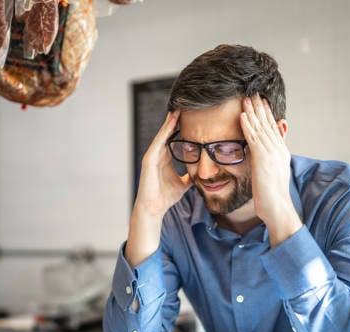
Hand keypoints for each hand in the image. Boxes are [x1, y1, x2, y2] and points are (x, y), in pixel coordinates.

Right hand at [125, 111, 191, 267]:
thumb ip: (190, 177)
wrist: (154, 209)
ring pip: (162, 134)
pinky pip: (158, 142)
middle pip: (167, 132)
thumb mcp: (183, 185)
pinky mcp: (148, 159)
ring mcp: (152, 156)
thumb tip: (201, 175)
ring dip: (170, 121)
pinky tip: (171, 122)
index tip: (192, 116)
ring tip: (178, 108)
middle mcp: (157, 154)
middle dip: (175, 119)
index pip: (174, 138)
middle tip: (185, 104)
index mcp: (165, 158)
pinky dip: (164, 132)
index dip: (182, 127)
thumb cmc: (165, 197)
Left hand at [240, 94, 300, 245]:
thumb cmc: (272, 194)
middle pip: (267, 123)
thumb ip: (271, 158)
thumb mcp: (274, 172)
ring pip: (260, 127)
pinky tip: (242, 115)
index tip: (261, 101)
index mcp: (281, 151)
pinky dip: (248, 125)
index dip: (266, 113)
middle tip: (253, 92)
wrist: (276, 206)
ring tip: (246, 98)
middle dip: (260, 108)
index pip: (272, 128)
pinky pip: (253, 137)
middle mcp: (278, 149)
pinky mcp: (262, 158)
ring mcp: (271, 152)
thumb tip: (268, 153)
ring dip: (252, 112)